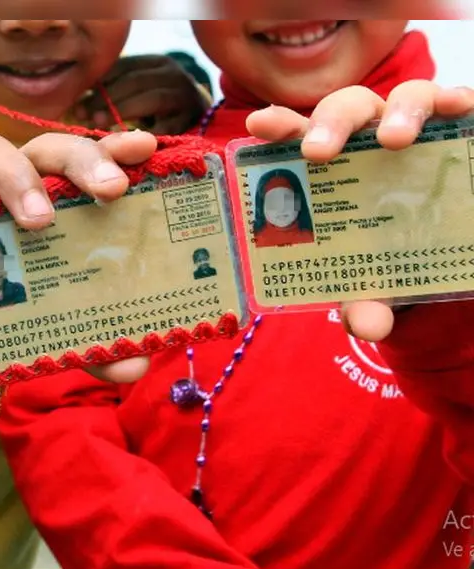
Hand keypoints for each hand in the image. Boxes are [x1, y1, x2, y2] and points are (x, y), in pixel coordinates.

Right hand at [0, 130, 157, 385]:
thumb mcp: (47, 329)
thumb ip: (90, 344)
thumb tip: (135, 369)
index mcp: (52, 200)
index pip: (87, 160)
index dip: (114, 147)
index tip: (145, 148)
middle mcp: (12, 181)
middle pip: (48, 149)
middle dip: (82, 161)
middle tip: (110, 191)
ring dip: (18, 175)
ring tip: (38, 219)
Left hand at [74, 54, 208, 134]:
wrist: (197, 124)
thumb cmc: (156, 111)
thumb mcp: (136, 95)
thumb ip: (112, 94)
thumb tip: (77, 104)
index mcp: (156, 63)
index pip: (124, 65)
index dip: (99, 81)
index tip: (78, 98)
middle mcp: (174, 75)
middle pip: (136, 80)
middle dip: (107, 97)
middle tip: (83, 113)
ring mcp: (186, 97)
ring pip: (153, 98)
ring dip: (122, 111)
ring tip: (98, 124)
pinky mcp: (193, 121)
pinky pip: (169, 126)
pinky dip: (145, 135)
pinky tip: (124, 143)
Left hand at [245, 81, 473, 341]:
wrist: (442, 256)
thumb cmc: (386, 256)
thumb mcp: (373, 284)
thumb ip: (364, 301)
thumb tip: (367, 327)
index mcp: (329, 163)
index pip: (295, 135)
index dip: (278, 125)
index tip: (258, 127)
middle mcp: (369, 135)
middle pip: (345, 108)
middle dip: (331, 124)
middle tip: (320, 153)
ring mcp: (417, 125)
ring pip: (407, 97)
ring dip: (400, 111)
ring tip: (396, 140)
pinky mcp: (458, 126)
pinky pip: (459, 102)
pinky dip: (459, 100)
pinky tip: (459, 110)